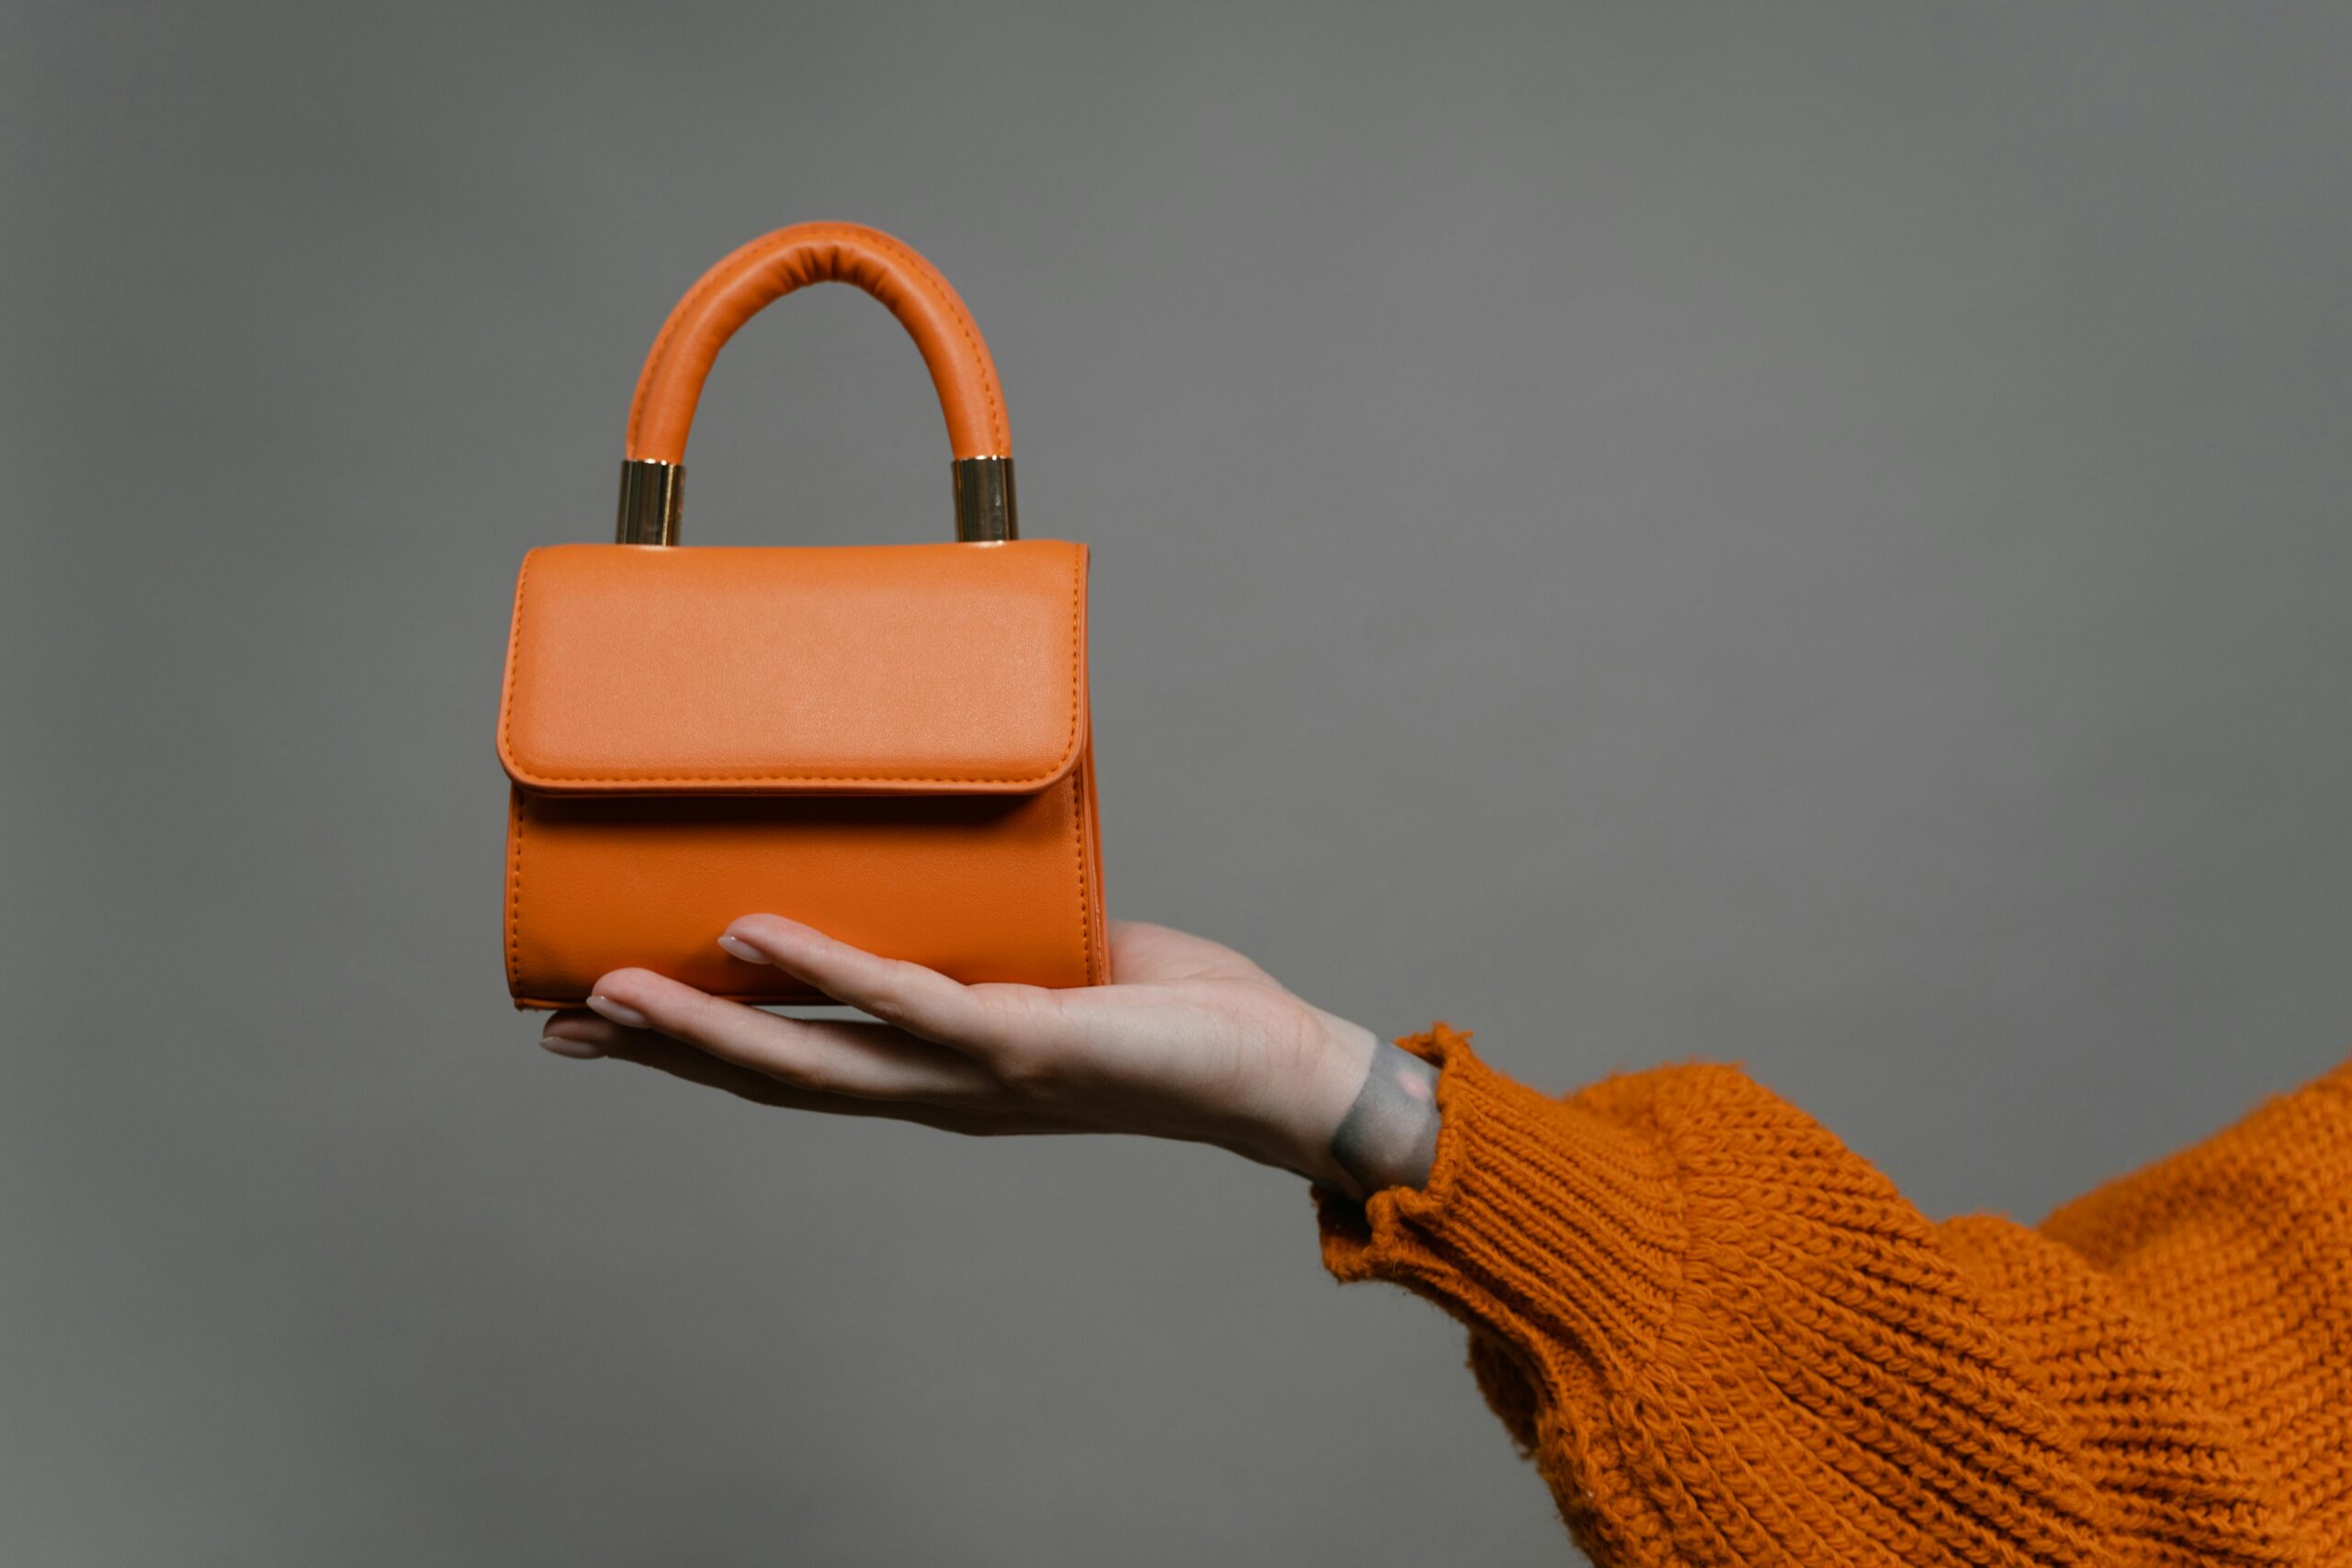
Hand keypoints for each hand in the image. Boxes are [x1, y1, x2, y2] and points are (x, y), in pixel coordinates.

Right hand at [537, 915, 1439, 1197]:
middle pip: (771, 1076)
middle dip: (662, 1054)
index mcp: (934, 1073)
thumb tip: (934, 849)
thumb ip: (979, 932)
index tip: (599, 1022)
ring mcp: (973, 1074)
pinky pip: (906, 1000)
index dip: (693, 1050)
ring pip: (811, 1056)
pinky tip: (751, 933)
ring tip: (606, 992)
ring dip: (703, 1023)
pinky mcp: (1024, 1043)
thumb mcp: (1046, 964)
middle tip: (554, 1027)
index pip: (791, 1065)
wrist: (1272, 1069)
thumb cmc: (1166, 1013)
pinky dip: (824, 967)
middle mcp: (936, 1089)